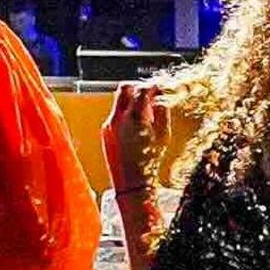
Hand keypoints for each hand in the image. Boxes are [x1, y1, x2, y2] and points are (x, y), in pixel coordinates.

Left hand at [103, 83, 164, 239]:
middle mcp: (118, 118)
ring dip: (131, 101)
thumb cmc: (149, 162)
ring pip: (119, 100)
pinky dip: (126, 113)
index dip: (153, 87)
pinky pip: (115, 114)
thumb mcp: (163, 135)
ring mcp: (109, 124)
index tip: (160, 89)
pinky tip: (136, 127)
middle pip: (125, 88)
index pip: (143, 89)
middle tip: (149, 95)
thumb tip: (160, 99)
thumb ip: (162, 113)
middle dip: (138, 88)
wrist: (131, 182)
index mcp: (135, 117)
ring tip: (145, 114)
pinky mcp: (105, 131)